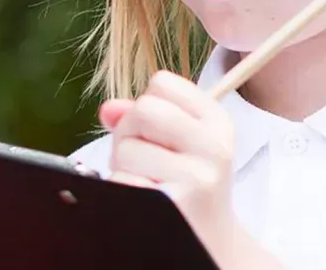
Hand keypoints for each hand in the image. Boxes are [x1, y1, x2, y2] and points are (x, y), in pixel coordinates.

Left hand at [100, 71, 262, 263]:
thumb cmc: (183, 186)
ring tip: (148, 184)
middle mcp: (214, 147)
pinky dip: (123, 190)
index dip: (146, 105)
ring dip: (124, 168)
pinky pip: (123, 181)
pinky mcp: (174, 203)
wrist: (206, 241)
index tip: (158, 132)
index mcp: (217, 123)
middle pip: (143, 110)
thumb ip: (139, 118)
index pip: (163, 84)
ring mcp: (197, 177)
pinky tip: (145, 200)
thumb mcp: (175, 145)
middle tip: (145, 160)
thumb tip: (108, 109)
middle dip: (130, 134)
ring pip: (126, 150)